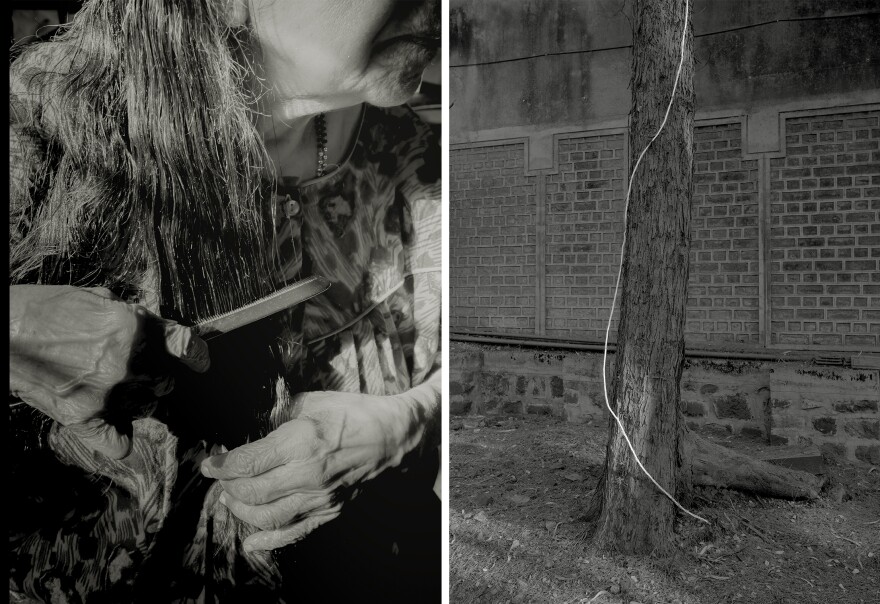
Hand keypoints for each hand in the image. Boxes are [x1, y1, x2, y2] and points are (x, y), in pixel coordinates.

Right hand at [9, 285, 209, 458]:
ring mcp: (104, 391)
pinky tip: (119, 433)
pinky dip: (120, 440)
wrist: (0, 331)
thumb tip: (151, 327)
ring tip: (114, 389)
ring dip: (139, 400)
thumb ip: (129, 316)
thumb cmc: (42, 309)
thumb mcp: (95, 299)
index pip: (184, 344)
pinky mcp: (82, 415)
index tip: (201, 361)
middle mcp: (124, 361)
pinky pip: (118, 443)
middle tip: (137, 372)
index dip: (196, 354)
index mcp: (131, 326)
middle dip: (158, 376)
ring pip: (146, 406)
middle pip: (165, 379)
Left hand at [200, 391, 411, 551]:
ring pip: (267, 516)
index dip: (221, 466)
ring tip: (232, 499)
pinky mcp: (328, 511)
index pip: (248, 462)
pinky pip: (293, 532)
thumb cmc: (352, 413)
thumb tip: (252, 424)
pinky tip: (250, 542)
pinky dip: (268, 541)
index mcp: (300, 442)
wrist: (390, 437)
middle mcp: (307, 474)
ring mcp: (319, 497)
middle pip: (252, 492)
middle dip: (228, 486)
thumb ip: (278, 414)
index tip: (209, 464)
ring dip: (242, 510)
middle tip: (221, 478)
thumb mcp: (312, 402)